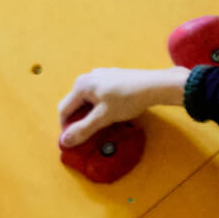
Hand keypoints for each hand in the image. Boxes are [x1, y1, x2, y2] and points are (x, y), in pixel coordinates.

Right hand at [58, 67, 187, 147]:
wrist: (154, 85)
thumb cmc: (129, 99)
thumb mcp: (104, 117)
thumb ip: (83, 129)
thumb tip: (65, 141)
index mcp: (81, 86)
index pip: (64, 110)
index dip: (66, 128)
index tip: (72, 141)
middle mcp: (87, 77)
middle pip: (74, 104)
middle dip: (78, 120)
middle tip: (87, 134)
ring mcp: (99, 76)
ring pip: (86, 100)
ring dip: (88, 114)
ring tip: (100, 125)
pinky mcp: (110, 78)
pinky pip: (97, 95)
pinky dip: (98, 106)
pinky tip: (109, 113)